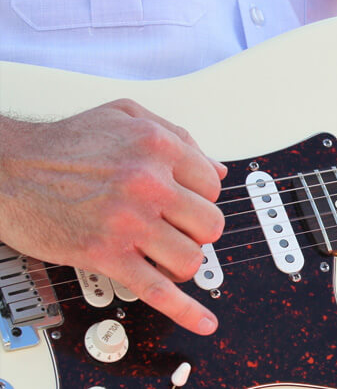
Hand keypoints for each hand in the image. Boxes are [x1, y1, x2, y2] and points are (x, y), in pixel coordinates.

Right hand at [0, 99, 226, 334]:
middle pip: (209, 223)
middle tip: (177, 229)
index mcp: (157, 148)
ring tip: (164, 254)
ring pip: (190, 257)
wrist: (7, 168)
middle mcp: (148, 183)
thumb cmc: (61, 145)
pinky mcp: (106, 254)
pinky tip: (203, 321)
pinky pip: (158, 289)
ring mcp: (129, 221)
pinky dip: (186, 310)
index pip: (213, 185)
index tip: (188, 202)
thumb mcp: (125, 115)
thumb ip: (176, 135)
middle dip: (196, 230)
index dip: (200, 196)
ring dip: (182, 261)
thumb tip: (215, 168)